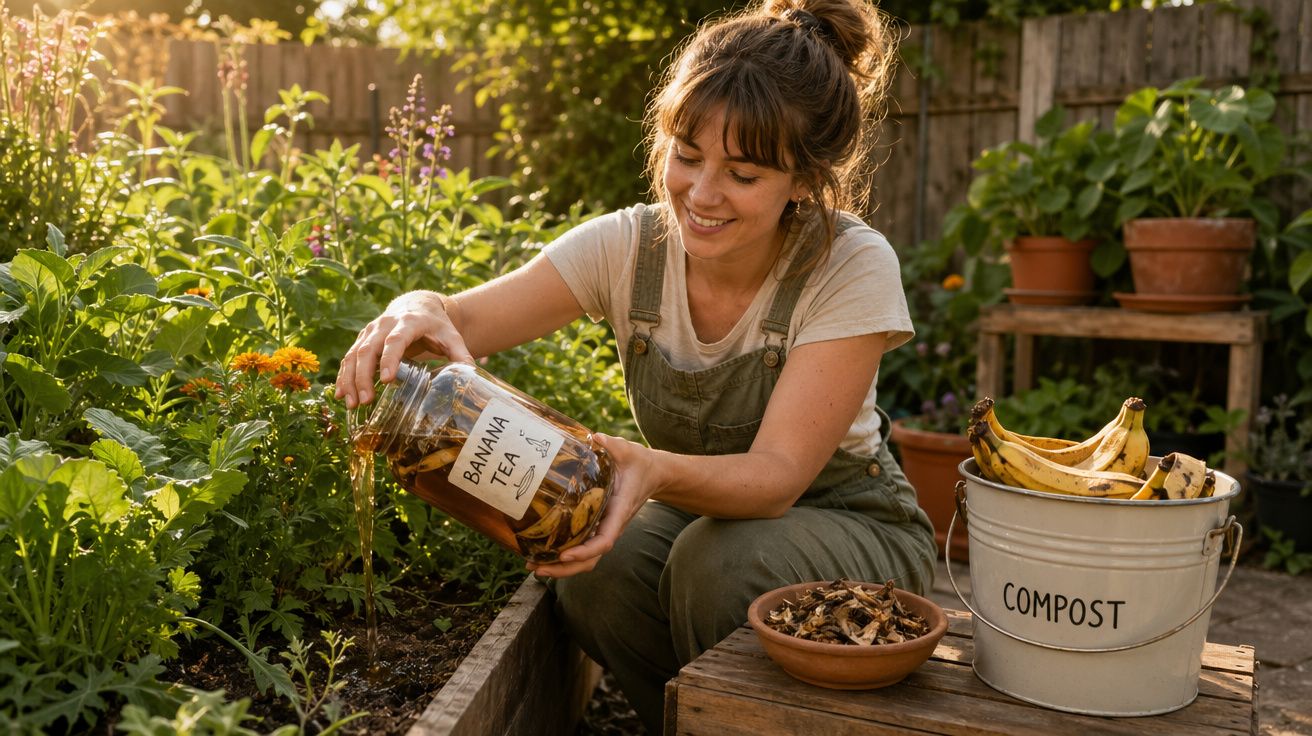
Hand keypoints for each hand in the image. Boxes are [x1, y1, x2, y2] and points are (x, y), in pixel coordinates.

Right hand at [334, 291, 474, 407]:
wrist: (416, 305)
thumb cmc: (436, 325)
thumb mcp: (451, 336)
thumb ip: (460, 354)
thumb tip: (472, 373)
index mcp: (408, 322)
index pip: (395, 340)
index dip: (389, 358)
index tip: (387, 379)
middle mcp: (384, 324)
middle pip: (368, 349)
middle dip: (364, 375)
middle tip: (365, 400)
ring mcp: (370, 331)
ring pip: (354, 354)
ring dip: (350, 379)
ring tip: (350, 404)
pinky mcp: (362, 339)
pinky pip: (348, 357)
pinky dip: (343, 376)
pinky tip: (341, 395)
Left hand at [526, 432, 662, 577]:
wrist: (652, 474)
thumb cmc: (638, 463)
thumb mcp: (628, 451)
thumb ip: (613, 445)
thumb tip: (596, 438)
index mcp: (619, 511)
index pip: (605, 540)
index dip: (585, 551)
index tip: (565, 555)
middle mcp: (610, 526)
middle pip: (590, 559)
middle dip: (564, 568)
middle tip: (537, 567)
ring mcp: (603, 529)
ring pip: (585, 559)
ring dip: (560, 567)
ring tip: (533, 565)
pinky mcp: (596, 527)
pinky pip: (580, 548)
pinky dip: (562, 556)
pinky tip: (541, 554)